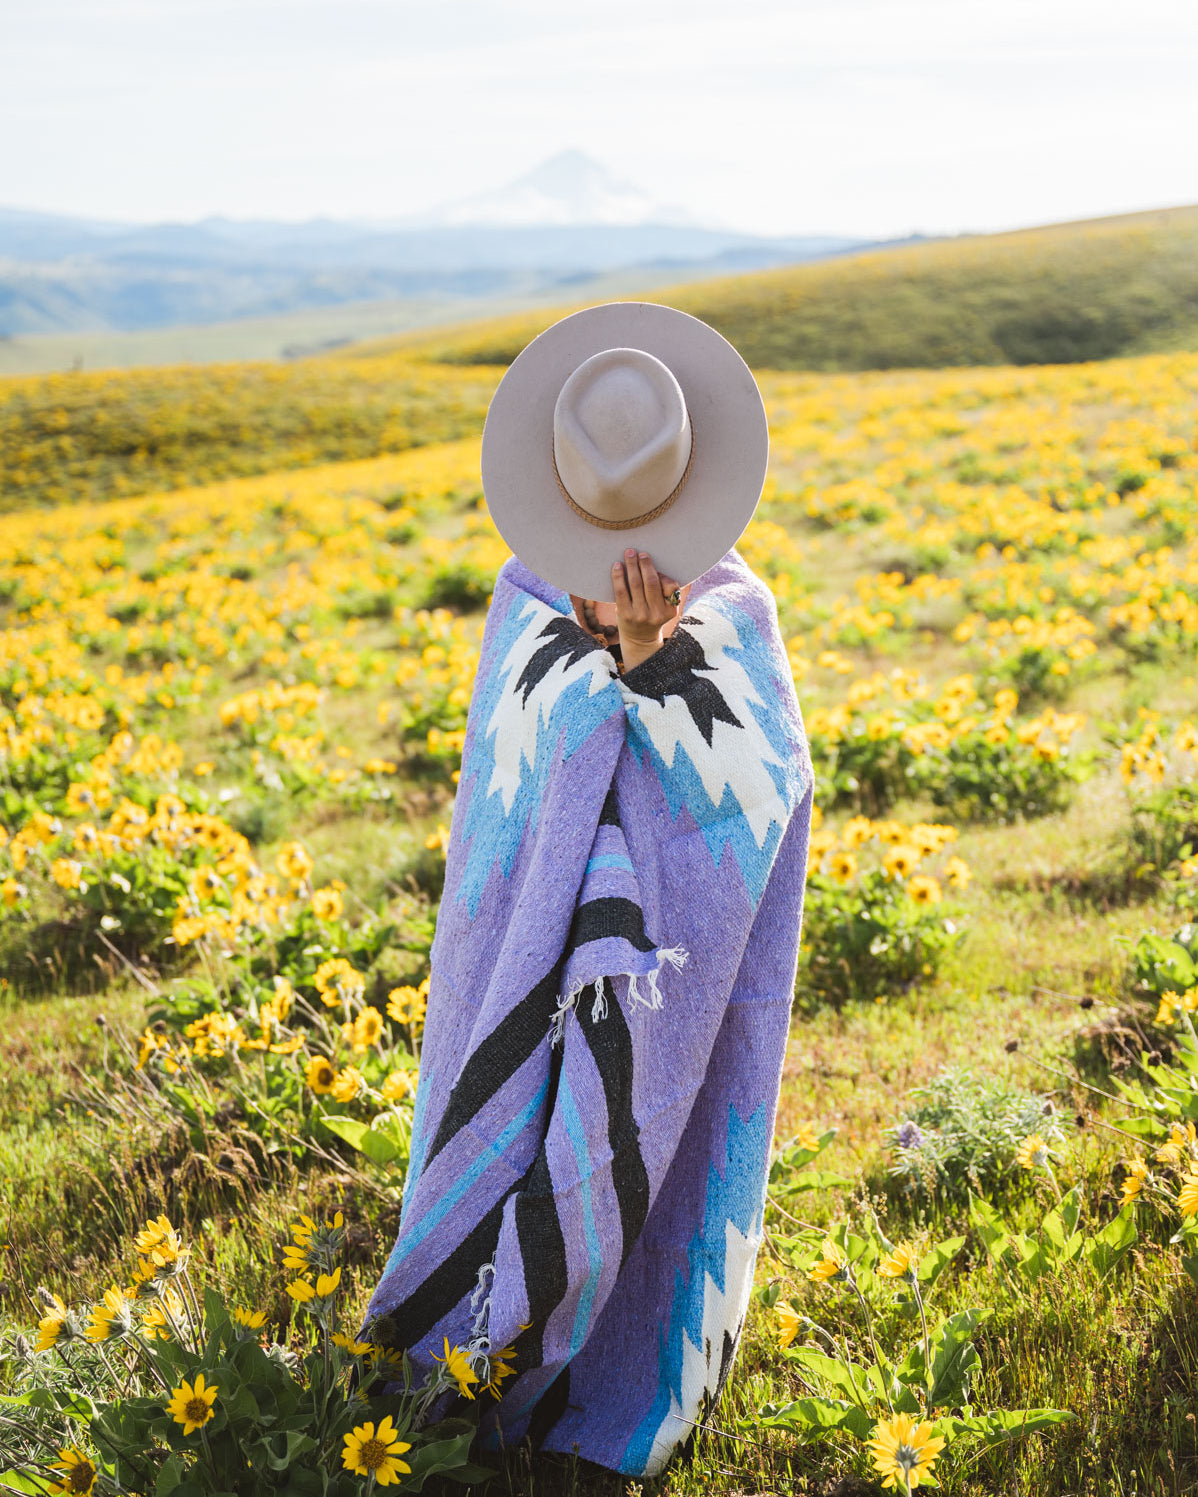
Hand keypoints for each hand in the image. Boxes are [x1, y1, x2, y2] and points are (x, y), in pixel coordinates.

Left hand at [612, 548, 690, 670]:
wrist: (639, 639)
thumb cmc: (653, 616)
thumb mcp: (666, 608)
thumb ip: (666, 590)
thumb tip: (654, 568)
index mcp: (669, 610)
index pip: (670, 586)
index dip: (661, 573)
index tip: (650, 561)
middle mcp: (655, 613)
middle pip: (650, 582)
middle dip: (645, 564)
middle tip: (639, 552)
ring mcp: (639, 614)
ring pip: (635, 584)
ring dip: (631, 565)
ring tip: (629, 553)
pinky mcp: (624, 614)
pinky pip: (621, 591)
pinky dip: (618, 576)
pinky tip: (617, 566)